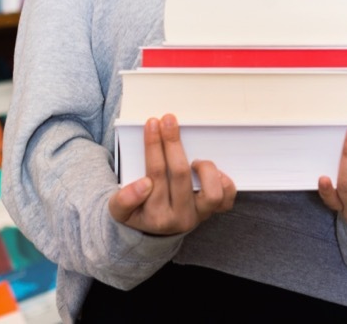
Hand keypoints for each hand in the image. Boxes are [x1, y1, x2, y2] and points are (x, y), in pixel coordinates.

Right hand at [108, 114, 236, 234]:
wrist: (156, 227)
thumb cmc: (139, 211)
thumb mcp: (119, 211)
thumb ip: (123, 199)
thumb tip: (144, 184)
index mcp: (155, 217)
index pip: (155, 175)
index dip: (153, 147)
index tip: (152, 124)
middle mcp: (180, 218)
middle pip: (179, 175)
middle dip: (172, 142)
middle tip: (167, 120)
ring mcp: (199, 215)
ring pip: (211, 192)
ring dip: (205, 167)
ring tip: (193, 159)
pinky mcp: (213, 211)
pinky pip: (227, 197)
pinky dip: (223, 180)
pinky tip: (207, 169)